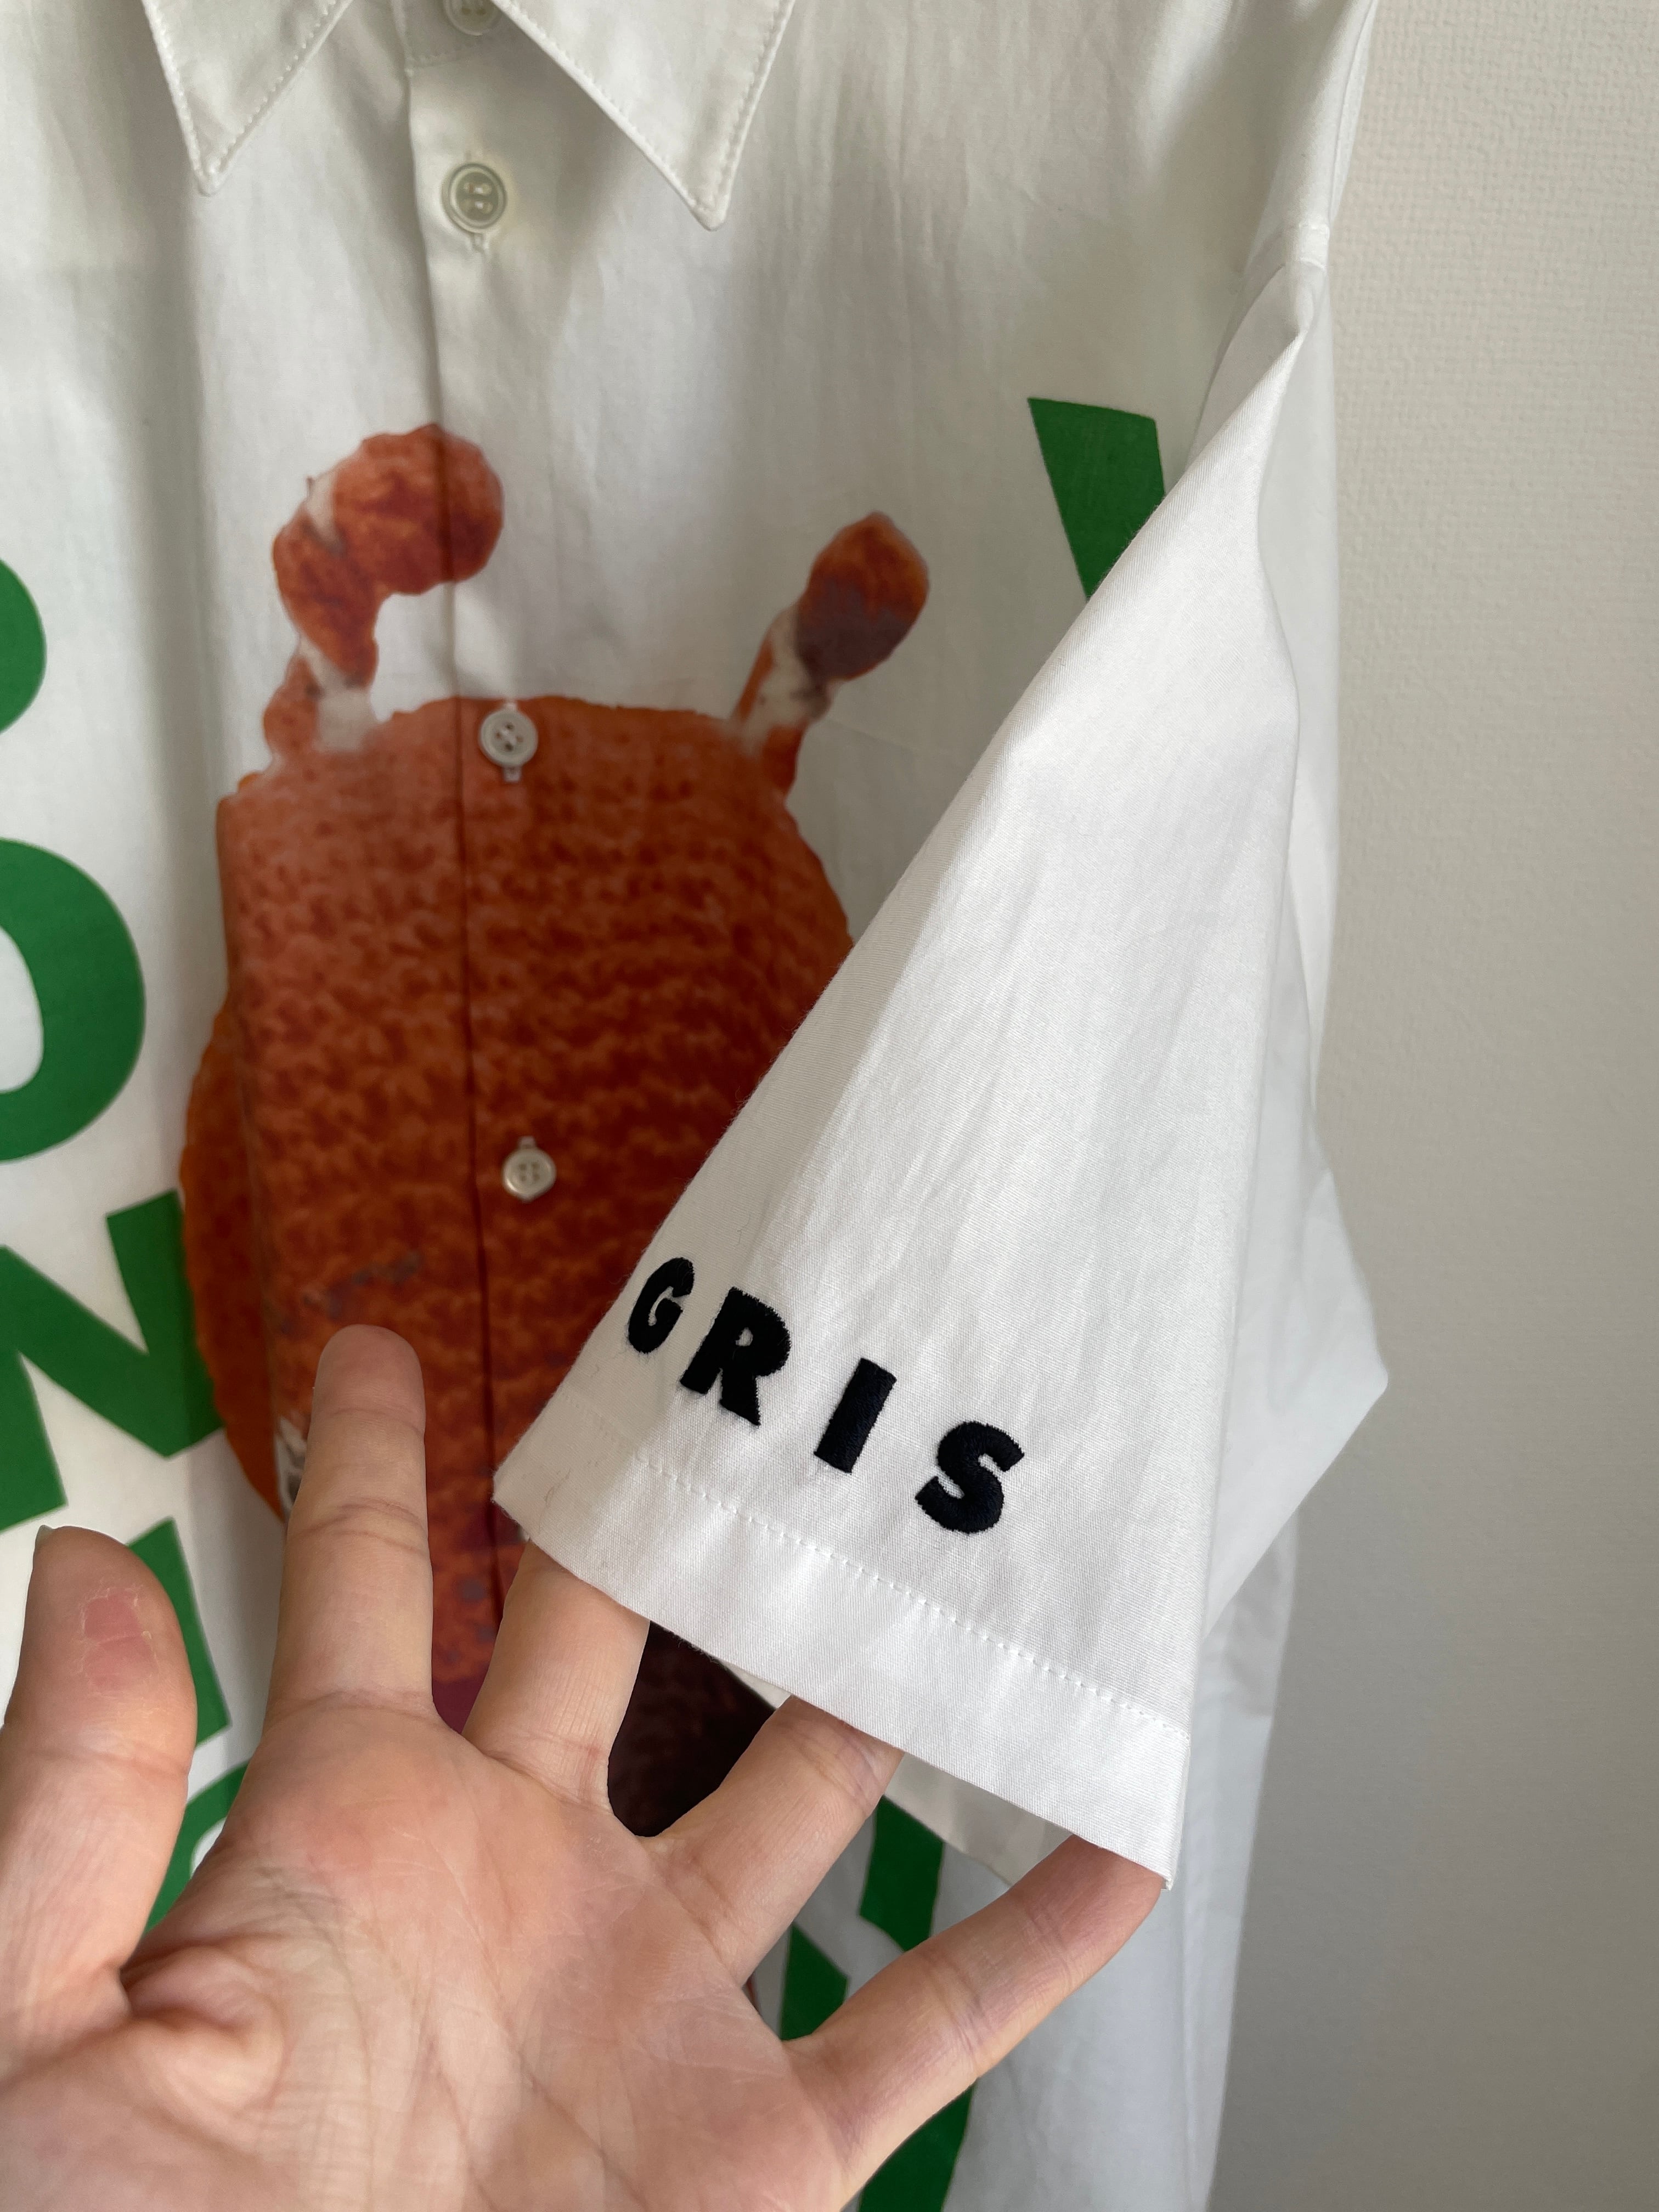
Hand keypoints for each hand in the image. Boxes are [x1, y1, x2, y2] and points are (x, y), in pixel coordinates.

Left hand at [0, 1326, 1159, 2208]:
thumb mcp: (46, 2031)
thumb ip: (83, 1802)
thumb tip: (84, 1552)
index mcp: (355, 1831)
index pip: (359, 1585)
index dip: (367, 1452)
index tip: (383, 1327)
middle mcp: (524, 1880)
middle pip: (618, 1633)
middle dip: (681, 1504)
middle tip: (760, 1367)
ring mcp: (652, 2001)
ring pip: (803, 1789)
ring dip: (884, 1677)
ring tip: (972, 1547)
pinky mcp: (760, 2148)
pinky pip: (925, 2028)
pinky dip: (1034, 1944)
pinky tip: (1121, 1839)